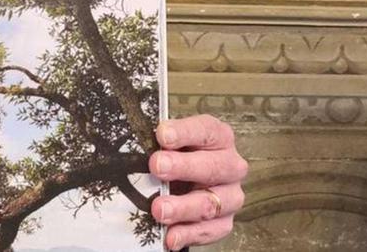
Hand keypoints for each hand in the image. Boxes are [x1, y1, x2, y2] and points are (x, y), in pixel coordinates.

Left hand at [148, 114, 247, 249]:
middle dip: (182, 167)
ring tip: (159, 209)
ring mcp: (230, 195)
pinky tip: (170, 236)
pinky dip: (188, 234)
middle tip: (157, 167)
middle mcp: (230, 165)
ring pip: (211, 203)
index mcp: (218, 137)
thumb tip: (136, 145)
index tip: (162, 135)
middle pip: (211, 166)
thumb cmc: (178, 154)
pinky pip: (210, 230)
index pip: (205, 131)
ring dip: (183, 207)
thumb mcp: (170, 141)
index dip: (184, 132)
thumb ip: (160, 141)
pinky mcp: (224, 221)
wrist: (186, 177)